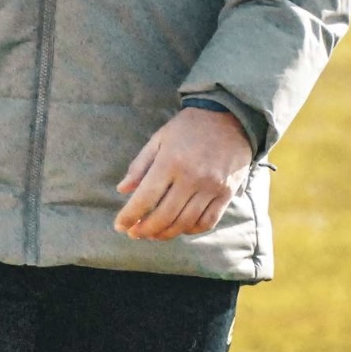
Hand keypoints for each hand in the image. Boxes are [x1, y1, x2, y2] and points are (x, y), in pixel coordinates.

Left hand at [114, 109, 253, 240]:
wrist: (231, 117)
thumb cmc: (189, 127)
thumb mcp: (160, 138)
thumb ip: (140, 165)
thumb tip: (122, 189)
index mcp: (171, 161)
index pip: (146, 197)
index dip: (130, 216)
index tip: (119, 226)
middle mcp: (191, 177)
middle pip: (164, 215)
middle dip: (145, 230)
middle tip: (134, 234)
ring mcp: (211, 188)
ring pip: (185, 223)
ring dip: (165, 234)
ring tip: (153, 234)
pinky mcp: (227, 194)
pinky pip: (207, 222)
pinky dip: (191, 230)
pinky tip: (179, 228)